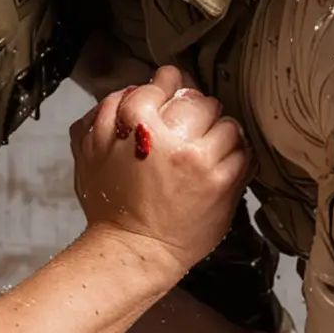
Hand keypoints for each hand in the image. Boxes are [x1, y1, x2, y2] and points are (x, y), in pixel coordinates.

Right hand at [71, 66, 248, 274]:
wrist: (134, 250)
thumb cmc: (111, 206)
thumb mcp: (89, 151)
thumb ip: (106, 112)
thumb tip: (134, 89)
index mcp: (136, 121)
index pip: (167, 82)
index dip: (170, 88)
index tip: (173, 95)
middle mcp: (171, 136)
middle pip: (200, 101)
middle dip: (195, 113)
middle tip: (187, 132)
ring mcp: (200, 158)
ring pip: (227, 123)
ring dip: (219, 134)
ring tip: (205, 152)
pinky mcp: (223, 182)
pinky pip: (244, 153)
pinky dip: (235, 157)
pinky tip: (220, 166)